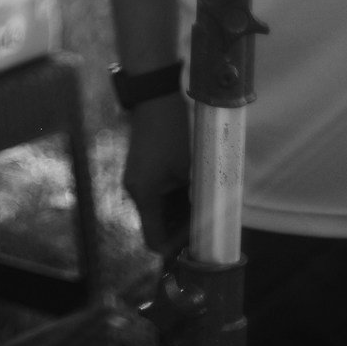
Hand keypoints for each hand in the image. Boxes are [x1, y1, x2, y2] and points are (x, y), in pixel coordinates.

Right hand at [124, 91, 191, 251]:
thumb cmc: (173, 132)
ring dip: (179, 213)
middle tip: (207, 224)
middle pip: (157, 227)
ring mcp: (136, 180)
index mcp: (144, 195)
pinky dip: (173, 198)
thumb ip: (198, 199)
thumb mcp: (190, 168)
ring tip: (203, 204)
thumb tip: (211, 223)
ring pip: (158, 210)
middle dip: (181, 230)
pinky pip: (157, 195)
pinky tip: (192, 188)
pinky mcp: (141, 170)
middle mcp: (135, 191)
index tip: (197, 244)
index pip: (154, 240)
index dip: (176, 248)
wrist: (155, 97)